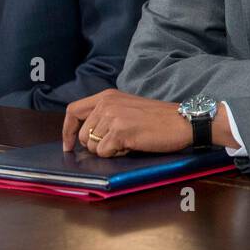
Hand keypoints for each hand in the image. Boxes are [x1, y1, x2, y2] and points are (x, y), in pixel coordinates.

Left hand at [62, 89, 192, 156]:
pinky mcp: (120, 132)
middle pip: (82, 135)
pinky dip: (117, 154)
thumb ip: (107, 113)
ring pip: (92, 146)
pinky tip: (132, 145)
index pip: (73, 111)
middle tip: (119, 143)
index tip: (69, 145)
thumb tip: (86, 135)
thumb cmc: (159, 118)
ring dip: (108, 149)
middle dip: (96, 145)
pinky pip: (105, 152)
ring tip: (129, 141)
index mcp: (107, 96)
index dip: (67, 130)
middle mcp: (106, 104)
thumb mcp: (128, 106)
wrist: (182, 121)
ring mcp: (112, 117)